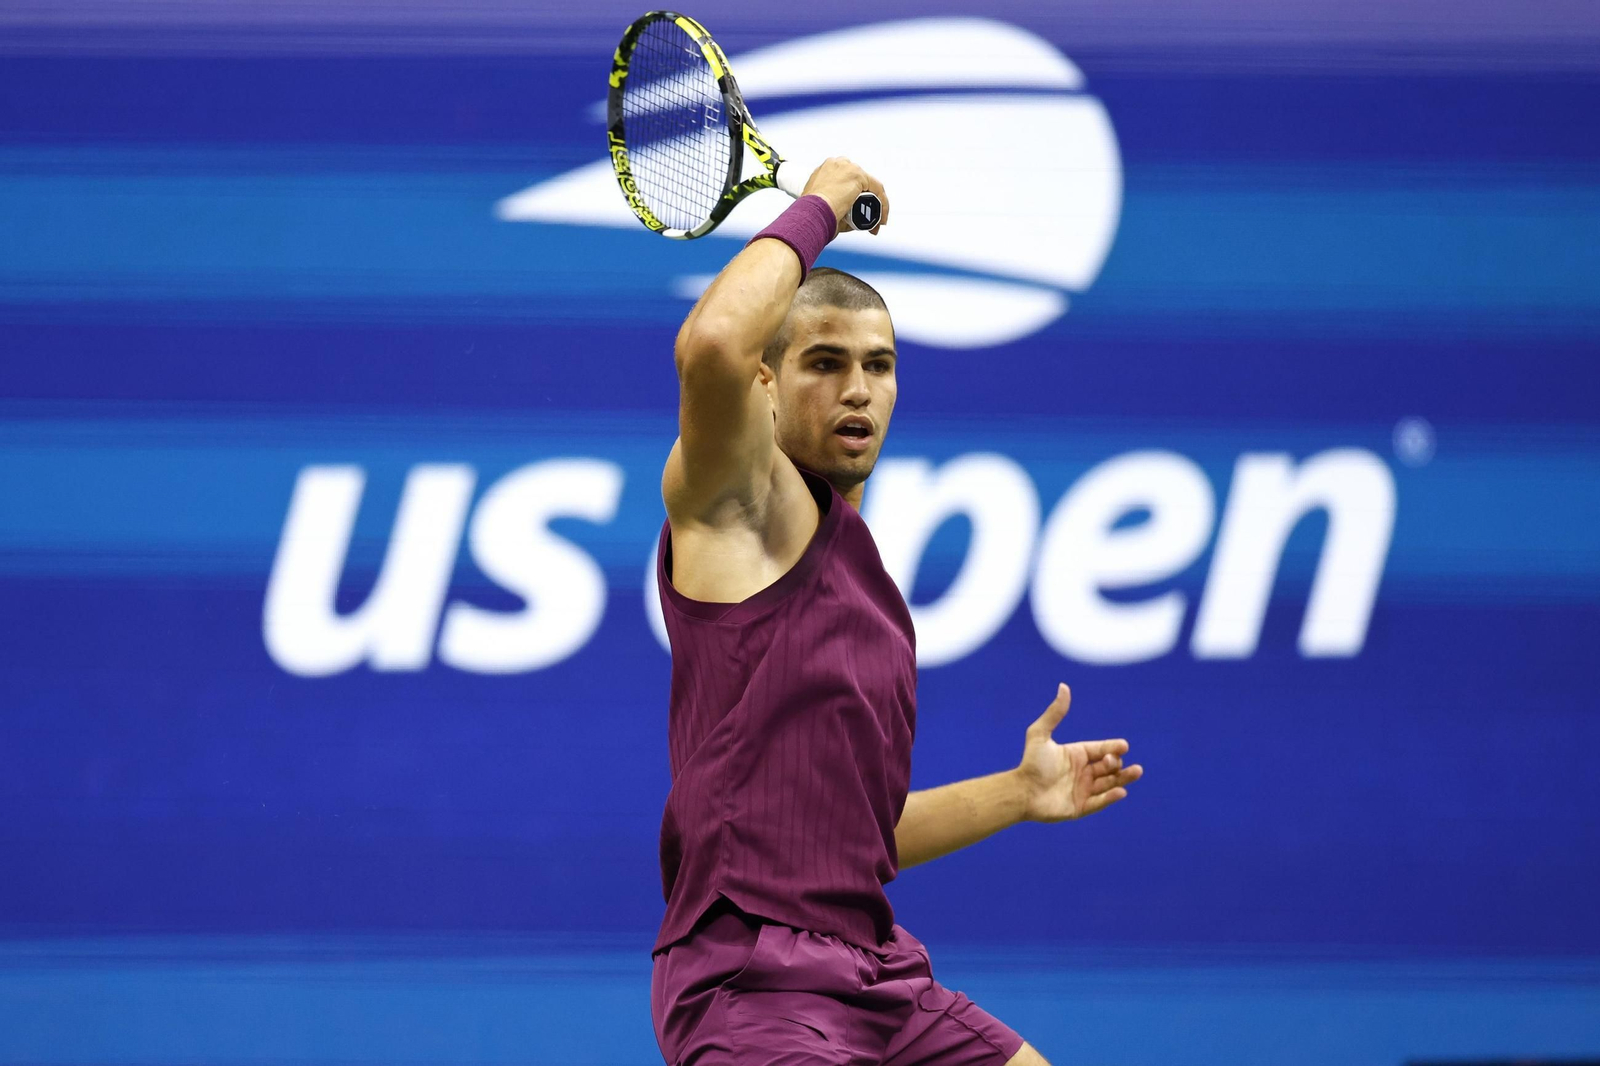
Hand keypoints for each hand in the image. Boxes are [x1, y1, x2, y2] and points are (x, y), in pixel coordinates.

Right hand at [801, 156, 888, 234]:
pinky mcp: (858, 176)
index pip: (846, 179)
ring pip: (870, 185)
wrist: (810, 212)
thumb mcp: (822, 205)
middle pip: (859, 181)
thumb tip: (850, 220)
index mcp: (826, 169)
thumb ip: (836, 206)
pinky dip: (883, 205)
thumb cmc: (811, 214)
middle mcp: (837, 164)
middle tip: (869, 219)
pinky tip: (882, 219)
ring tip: (876, 223)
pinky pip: (878, 189)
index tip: (855, 211)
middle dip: (866, 200)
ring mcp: (848, 168)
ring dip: (876, 204)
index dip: (854, 195)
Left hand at [1016, 684, 1142, 822]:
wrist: (1021, 791)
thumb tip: (1063, 686)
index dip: (1113, 747)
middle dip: (1118, 763)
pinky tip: (1121, 791)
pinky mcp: (1080, 807)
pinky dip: (1110, 797)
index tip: (1124, 746)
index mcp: (1076, 755)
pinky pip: (1099, 802)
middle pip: (1108, 767)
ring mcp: (1082, 790)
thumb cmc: (1030, 763)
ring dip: (1123, 779)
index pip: (1100, 749)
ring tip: (1136, 772)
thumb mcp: (1040, 734)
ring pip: (1108, 784)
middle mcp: (1082, 772)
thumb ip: (1054, 713)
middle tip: (1121, 762)